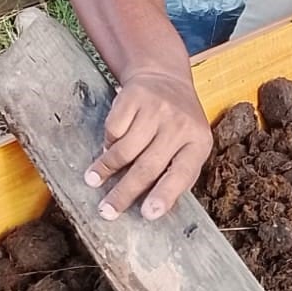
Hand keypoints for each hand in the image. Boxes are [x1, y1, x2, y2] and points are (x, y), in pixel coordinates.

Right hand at [83, 70, 212, 221]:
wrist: (164, 76)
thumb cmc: (177, 123)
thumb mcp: (189, 144)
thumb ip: (178, 174)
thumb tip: (154, 210)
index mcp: (198, 142)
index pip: (182, 174)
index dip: (164, 195)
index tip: (147, 214)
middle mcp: (180, 125)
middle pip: (147, 166)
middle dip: (123, 193)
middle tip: (106, 211)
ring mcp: (157, 109)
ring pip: (125, 150)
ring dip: (106, 169)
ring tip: (93, 180)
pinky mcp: (135, 97)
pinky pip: (114, 130)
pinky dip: (108, 142)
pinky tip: (108, 146)